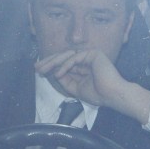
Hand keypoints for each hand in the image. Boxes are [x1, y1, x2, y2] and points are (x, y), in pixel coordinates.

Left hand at [35, 50, 149, 123]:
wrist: (113, 95)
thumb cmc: (98, 94)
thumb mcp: (76, 88)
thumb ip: (65, 80)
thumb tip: (54, 72)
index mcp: (83, 67)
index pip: (64, 63)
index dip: (51, 66)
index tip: (39, 71)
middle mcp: (86, 59)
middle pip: (64, 57)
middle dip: (49, 62)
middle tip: (36, 67)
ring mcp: (90, 55)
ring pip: (67, 56)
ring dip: (53, 62)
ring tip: (43, 70)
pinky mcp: (93, 54)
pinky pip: (75, 58)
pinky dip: (65, 65)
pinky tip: (58, 73)